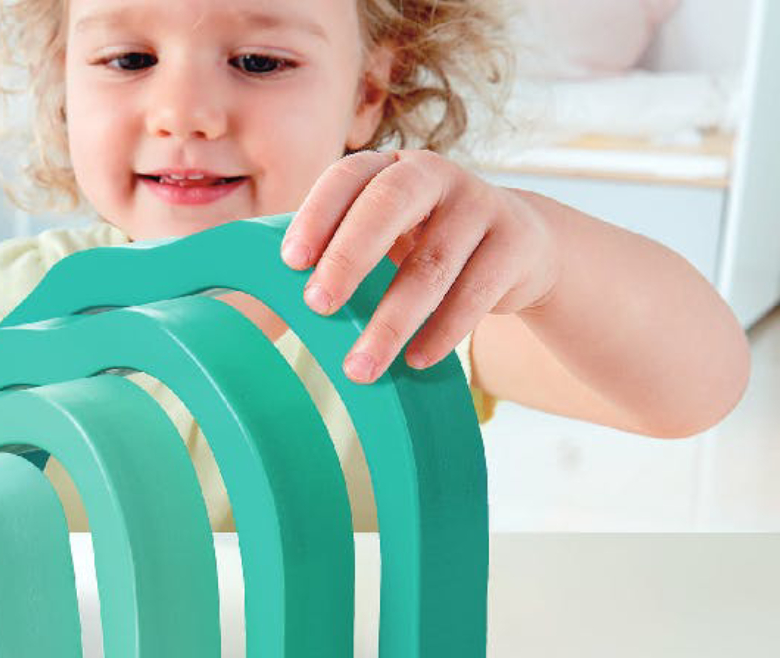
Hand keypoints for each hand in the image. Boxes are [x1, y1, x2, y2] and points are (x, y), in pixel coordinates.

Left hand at [280, 149, 559, 382]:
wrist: (519, 244)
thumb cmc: (424, 242)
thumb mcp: (384, 234)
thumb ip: (336, 251)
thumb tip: (260, 297)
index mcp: (389, 168)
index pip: (347, 177)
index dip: (317, 214)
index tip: (289, 263)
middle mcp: (434, 175)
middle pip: (388, 206)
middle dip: (348, 257)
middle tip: (316, 307)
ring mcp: (480, 205)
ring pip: (432, 263)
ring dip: (393, 320)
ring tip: (361, 367)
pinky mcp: (515, 243)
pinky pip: (476, 292)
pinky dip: (444, 331)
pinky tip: (415, 361)